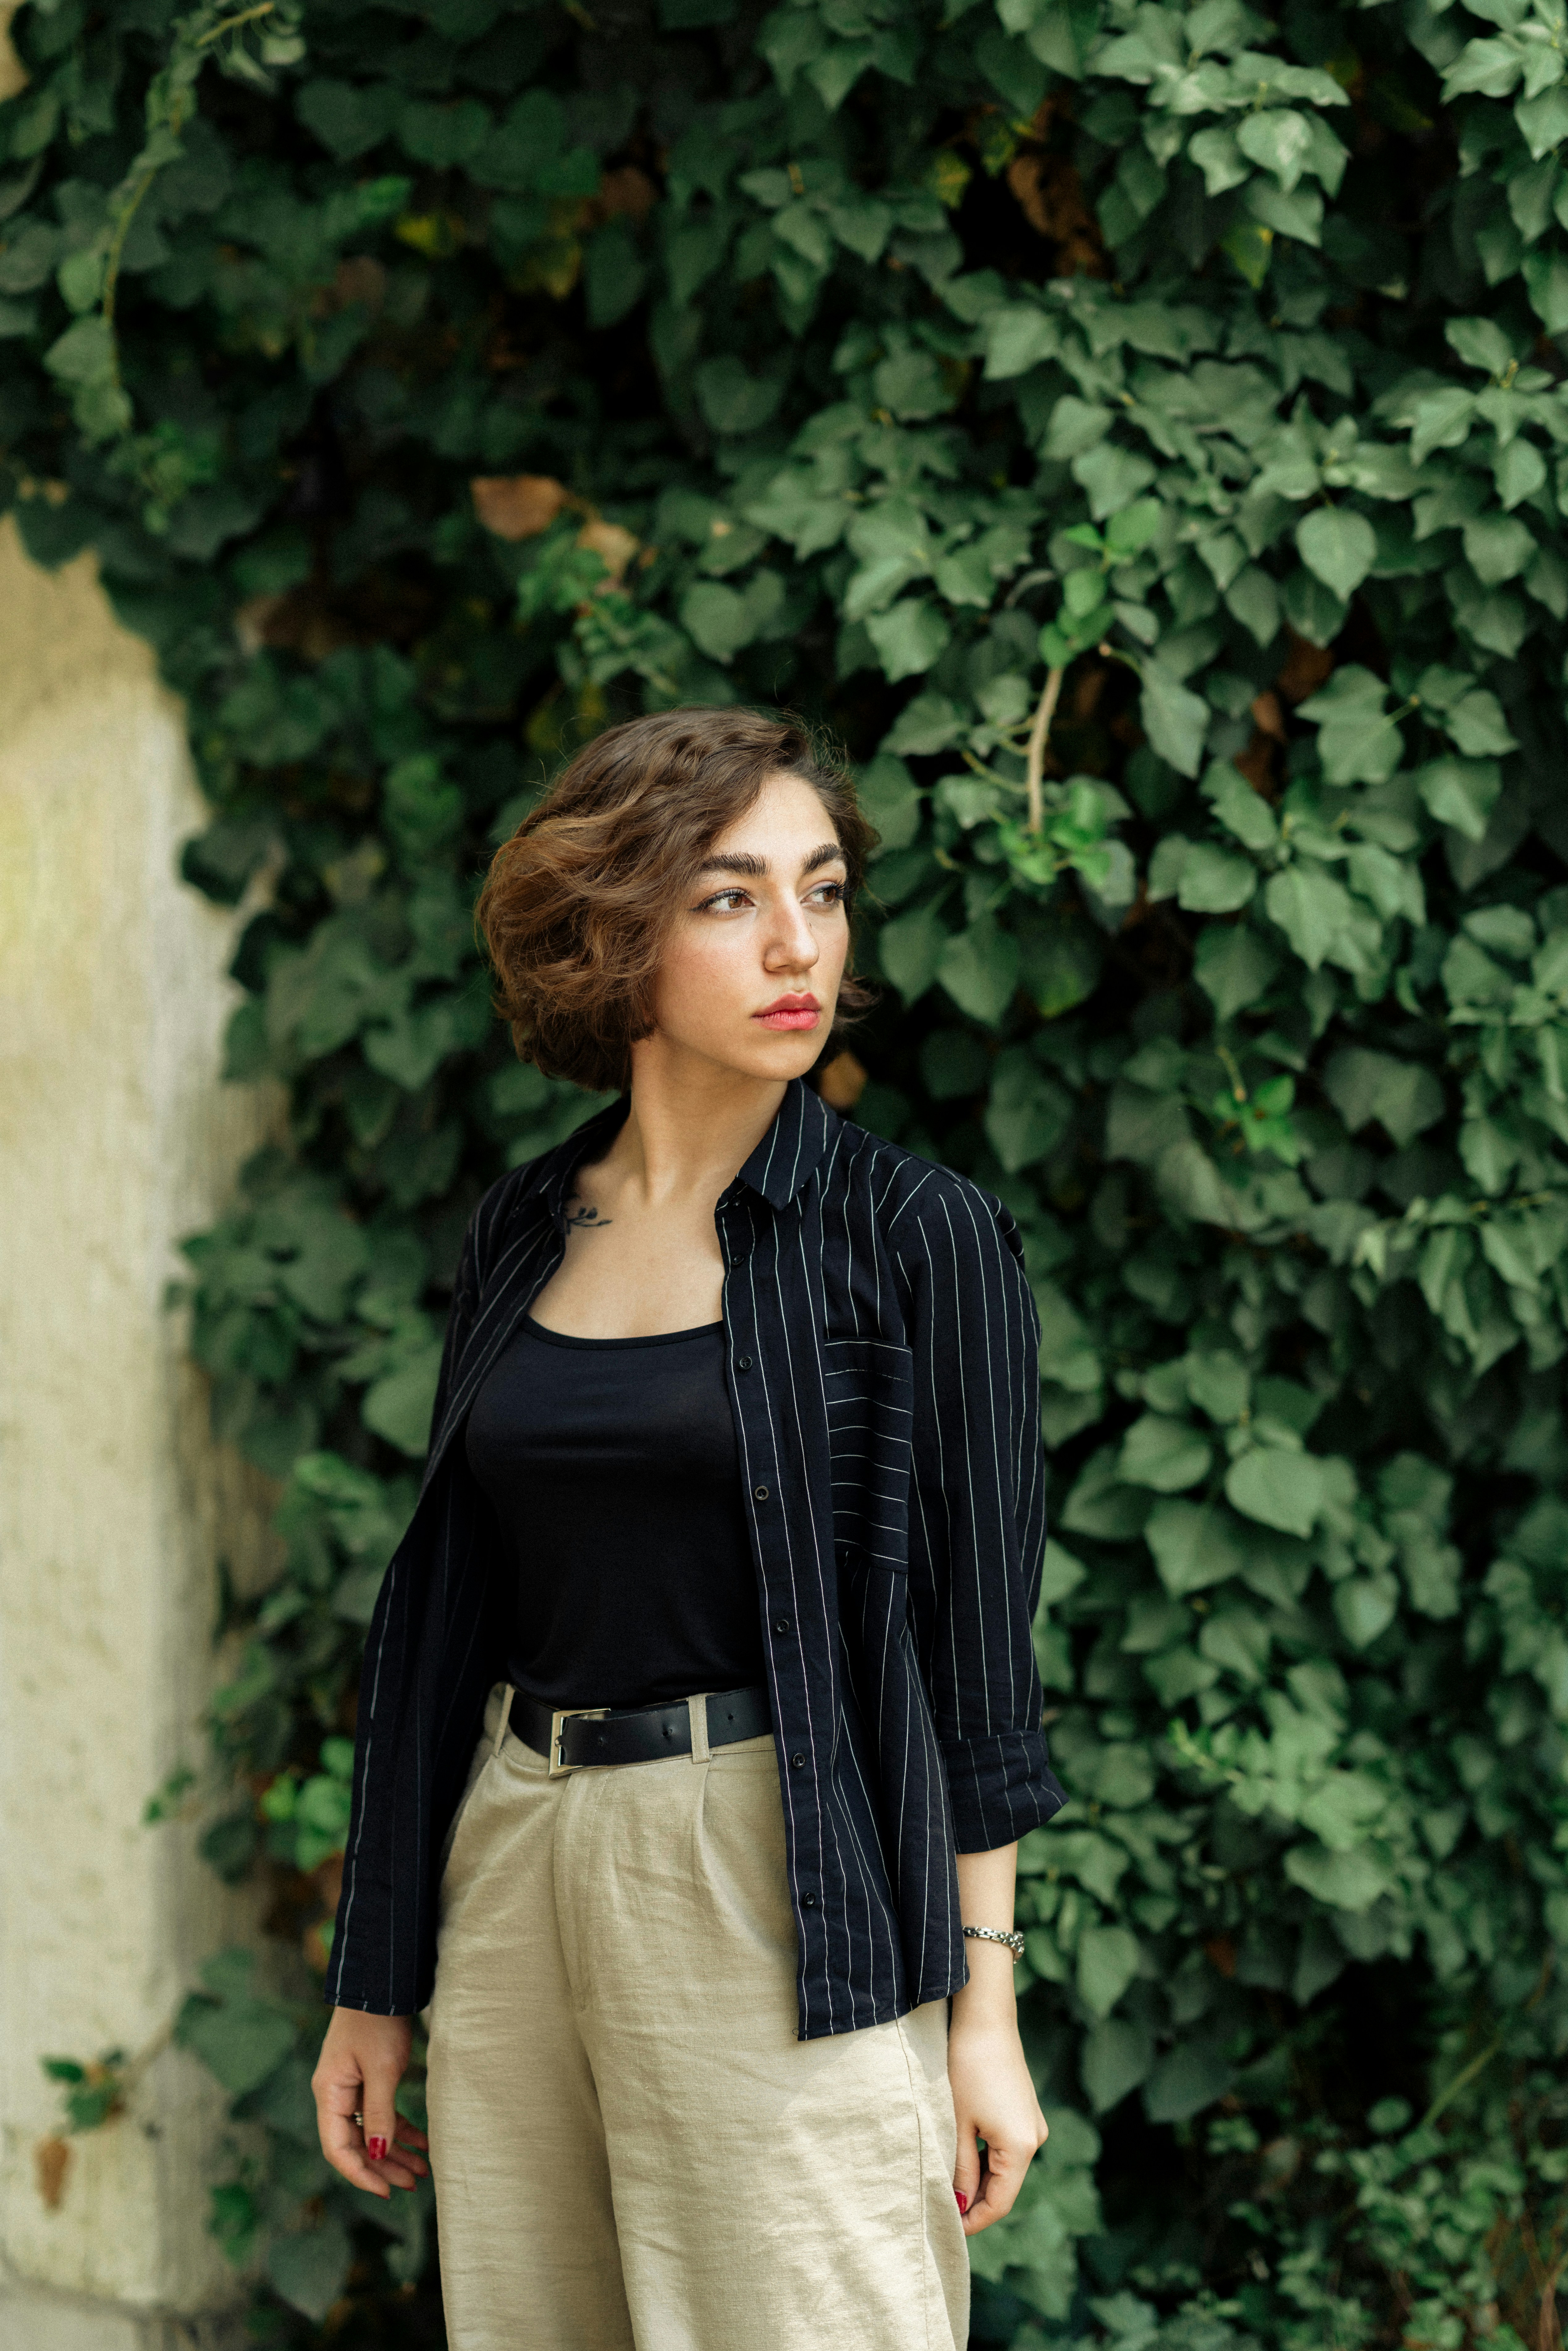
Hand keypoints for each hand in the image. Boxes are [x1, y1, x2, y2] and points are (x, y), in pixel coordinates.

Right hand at [312, 2007, 428, 2199]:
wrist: (384, 1981)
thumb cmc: (379, 2021)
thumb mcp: (382, 2068)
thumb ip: (379, 2112)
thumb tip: (378, 2154)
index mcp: (329, 2093)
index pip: (337, 2148)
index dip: (361, 2174)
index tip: (386, 2191)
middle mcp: (335, 2094)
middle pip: (355, 2143)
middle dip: (383, 2167)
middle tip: (413, 2185)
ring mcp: (351, 2086)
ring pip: (371, 2131)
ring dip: (395, 2151)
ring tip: (422, 2171)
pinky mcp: (368, 2077)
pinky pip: (382, 2113)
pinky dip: (400, 2128)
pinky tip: (422, 2141)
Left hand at [947, 1966, 1048, 2236]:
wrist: (985, 2020)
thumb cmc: (968, 2068)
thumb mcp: (958, 2124)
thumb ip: (960, 2169)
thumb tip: (958, 2204)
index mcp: (1021, 2147)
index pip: (999, 2203)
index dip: (973, 2220)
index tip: (946, 2229)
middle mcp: (1034, 2139)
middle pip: (1004, 2187)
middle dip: (974, 2201)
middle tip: (940, 2209)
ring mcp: (1031, 2123)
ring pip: (1004, 2168)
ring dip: (978, 2179)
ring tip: (947, 2184)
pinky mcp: (1024, 2110)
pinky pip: (1006, 2148)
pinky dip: (985, 2158)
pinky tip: (962, 2156)